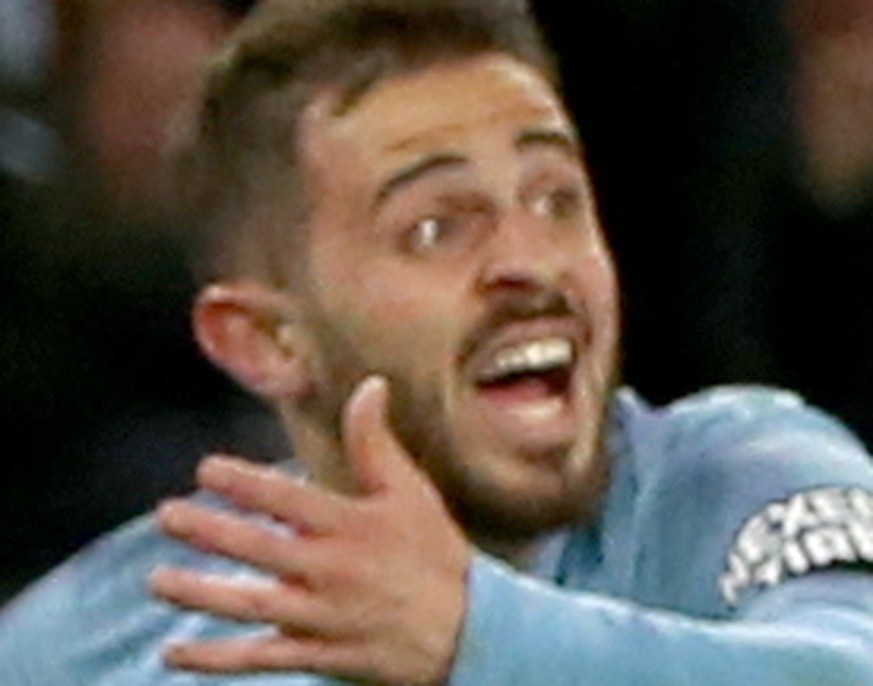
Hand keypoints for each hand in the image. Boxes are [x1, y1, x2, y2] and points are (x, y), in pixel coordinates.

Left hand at [150, 376, 471, 684]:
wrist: (471, 631)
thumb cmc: (436, 554)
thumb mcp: (412, 493)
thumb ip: (377, 442)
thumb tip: (369, 385)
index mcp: (352, 526)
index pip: (289, 500)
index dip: (246, 485)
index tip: (206, 470)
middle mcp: (331, 571)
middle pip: (260, 549)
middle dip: (210, 531)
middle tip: (167, 515)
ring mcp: (323, 618)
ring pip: (252, 606)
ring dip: (202, 593)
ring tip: (158, 580)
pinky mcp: (320, 656)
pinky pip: (262, 658)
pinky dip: (217, 658)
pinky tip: (175, 653)